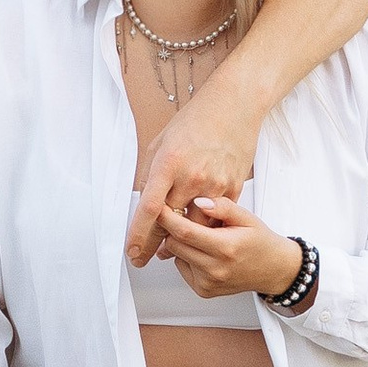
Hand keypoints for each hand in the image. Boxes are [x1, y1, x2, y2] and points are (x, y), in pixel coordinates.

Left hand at [131, 83, 261, 250]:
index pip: (149, 209)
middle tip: (143, 258)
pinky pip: (217, 217)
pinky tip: (195, 233)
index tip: (132, 251)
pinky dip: (205, 227)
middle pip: (171, 223)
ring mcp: (216, 184)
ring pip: (196, 226)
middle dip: (156, 244)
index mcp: (169, 163)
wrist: (235, 107)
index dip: (139, 234)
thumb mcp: (160, 142)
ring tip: (167, 249)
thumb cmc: (195, 120)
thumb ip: (150, 173)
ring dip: (182, 241)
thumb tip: (142, 201)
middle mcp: (192, 177)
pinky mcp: (234, 188)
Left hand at [159, 190, 302, 302]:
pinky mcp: (204, 291)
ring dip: (181, 242)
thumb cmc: (261, 242)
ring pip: (176, 255)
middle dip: (173, 228)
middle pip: (175, 244)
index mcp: (225, 248)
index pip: (184, 232)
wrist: (274, 269)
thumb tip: (198, 202)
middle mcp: (215, 269)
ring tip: (203, 236)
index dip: (167, 218)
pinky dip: (187, 256)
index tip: (159, 206)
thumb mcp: (247, 217)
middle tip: (185, 216)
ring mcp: (208, 283)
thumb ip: (222, 207)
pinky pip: (182, 267)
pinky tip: (205, 251)